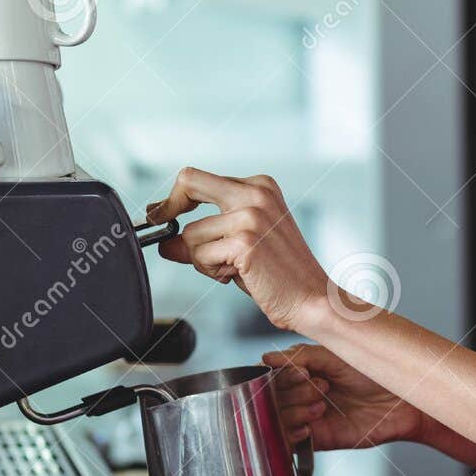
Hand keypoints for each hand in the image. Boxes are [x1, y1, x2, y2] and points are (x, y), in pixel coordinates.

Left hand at [148, 167, 329, 332]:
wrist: (312, 297)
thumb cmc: (281, 273)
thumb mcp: (242, 243)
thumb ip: (206, 235)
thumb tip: (166, 241)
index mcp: (260, 187)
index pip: (199, 178)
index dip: (175, 197)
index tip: (163, 213)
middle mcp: (255, 194)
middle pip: (188, 182)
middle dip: (169, 208)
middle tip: (163, 228)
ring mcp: (250, 216)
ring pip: (190, 234)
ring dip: (201, 259)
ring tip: (231, 269)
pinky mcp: (244, 242)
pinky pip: (200, 255)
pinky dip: (211, 271)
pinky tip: (237, 275)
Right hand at [264, 342, 426, 449]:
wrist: (403, 399)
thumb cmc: (376, 371)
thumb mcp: (336, 354)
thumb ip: (300, 355)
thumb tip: (267, 358)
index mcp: (304, 370)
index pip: (271, 374)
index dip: (280, 374)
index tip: (301, 372)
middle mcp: (303, 393)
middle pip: (271, 396)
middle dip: (293, 390)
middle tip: (322, 386)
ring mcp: (309, 416)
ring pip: (277, 418)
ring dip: (295, 410)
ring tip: (322, 405)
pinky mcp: (318, 438)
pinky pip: (289, 441)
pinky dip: (292, 434)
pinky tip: (308, 427)